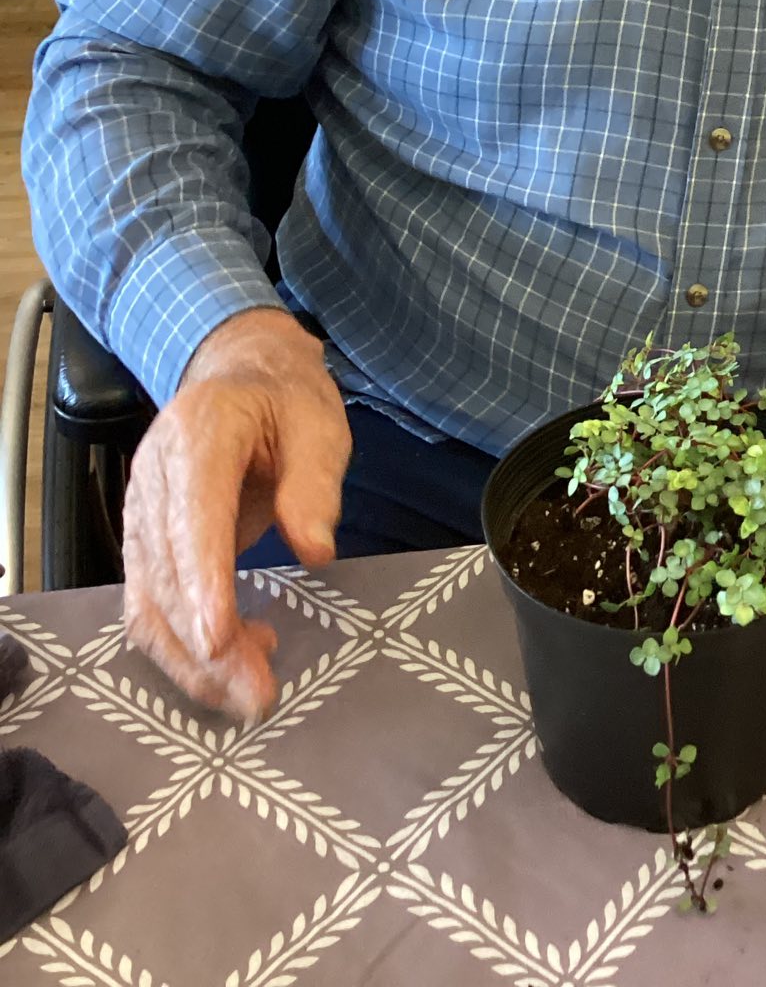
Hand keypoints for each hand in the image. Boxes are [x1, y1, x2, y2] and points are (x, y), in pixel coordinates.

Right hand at [122, 308, 350, 722]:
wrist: (242, 376)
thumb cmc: (286, 401)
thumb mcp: (319, 426)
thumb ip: (313, 484)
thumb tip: (314, 549)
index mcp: (199, 435)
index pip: (192, 518)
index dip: (203, 582)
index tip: (222, 639)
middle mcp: (154, 476)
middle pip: (166, 573)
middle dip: (206, 644)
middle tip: (258, 694)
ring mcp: (140, 511)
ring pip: (147, 601)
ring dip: (192, 658)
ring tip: (251, 690)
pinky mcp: (143, 541)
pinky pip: (148, 604)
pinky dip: (183, 644)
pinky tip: (233, 656)